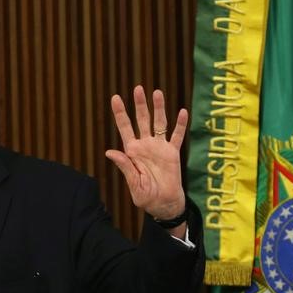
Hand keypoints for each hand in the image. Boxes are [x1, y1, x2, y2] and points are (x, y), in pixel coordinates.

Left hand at [105, 85, 187, 223]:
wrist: (164, 205)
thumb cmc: (146, 197)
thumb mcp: (133, 183)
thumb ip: (125, 166)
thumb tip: (110, 151)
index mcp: (132, 151)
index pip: (124, 127)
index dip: (120, 112)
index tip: (115, 97)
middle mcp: (145, 145)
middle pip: (141, 120)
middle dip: (139, 104)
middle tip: (138, 88)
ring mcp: (159, 147)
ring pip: (159, 123)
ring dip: (158, 108)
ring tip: (157, 92)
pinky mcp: (173, 153)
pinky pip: (177, 136)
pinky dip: (180, 124)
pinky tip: (182, 112)